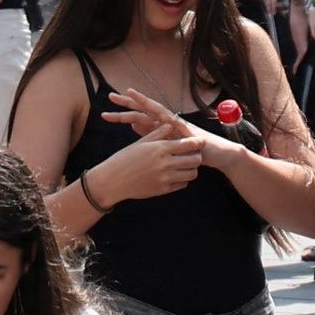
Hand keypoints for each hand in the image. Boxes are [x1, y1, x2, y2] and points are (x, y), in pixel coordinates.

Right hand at [88, 89, 210, 206]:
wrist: (113, 180)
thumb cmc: (125, 158)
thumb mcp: (141, 143)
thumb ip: (158, 133)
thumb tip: (171, 124)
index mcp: (160, 148)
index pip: (188, 144)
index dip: (198, 142)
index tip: (201, 142)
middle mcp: (165, 163)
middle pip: (194, 160)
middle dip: (197, 156)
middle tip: (195, 155)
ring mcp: (165, 178)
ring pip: (191, 174)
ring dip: (192, 169)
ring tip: (186, 165)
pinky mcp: (163, 190)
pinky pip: (182, 184)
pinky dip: (183, 179)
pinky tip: (176, 175)